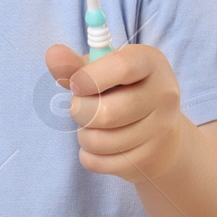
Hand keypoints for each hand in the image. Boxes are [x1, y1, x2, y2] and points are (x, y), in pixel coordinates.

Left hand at [43, 42, 191, 183]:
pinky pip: (99, 162)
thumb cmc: (124, 92)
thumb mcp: (104, 71)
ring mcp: (160, 129)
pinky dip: (88, 155)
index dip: (88, 78)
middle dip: (80, 111)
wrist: (162, 135)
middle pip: (105, 112)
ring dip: (83, 135)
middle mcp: (163, 94)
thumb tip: (53, 54)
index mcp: (152, 62)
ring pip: (99, 141)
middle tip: (81, 107)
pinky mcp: (149, 159)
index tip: (75, 85)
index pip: (121, 67)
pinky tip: (98, 147)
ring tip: (91, 127)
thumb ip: (76, 65)